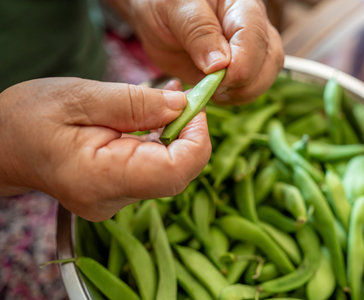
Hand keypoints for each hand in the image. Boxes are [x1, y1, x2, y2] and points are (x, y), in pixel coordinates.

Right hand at [0, 78, 210, 220]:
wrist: (4, 144)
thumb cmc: (30, 117)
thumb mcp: (81, 97)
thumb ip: (135, 103)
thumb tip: (182, 107)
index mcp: (100, 178)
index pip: (174, 172)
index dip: (197, 140)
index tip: (195, 107)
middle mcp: (112, 200)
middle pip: (177, 174)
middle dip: (190, 134)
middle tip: (184, 98)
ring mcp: (116, 201)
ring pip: (169, 172)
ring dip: (177, 136)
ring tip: (166, 102)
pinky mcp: (118, 194)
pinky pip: (154, 170)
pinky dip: (163, 144)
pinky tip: (155, 119)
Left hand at [107, 0, 283, 103]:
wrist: (158, 18)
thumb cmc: (165, 4)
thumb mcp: (175, 9)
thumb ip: (198, 31)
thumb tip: (220, 65)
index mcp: (241, 6)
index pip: (256, 39)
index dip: (240, 66)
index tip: (214, 78)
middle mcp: (253, 27)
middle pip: (270, 61)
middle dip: (244, 83)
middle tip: (212, 89)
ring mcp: (250, 50)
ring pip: (265, 78)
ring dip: (241, 93)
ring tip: (212, 92)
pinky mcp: (240, 70)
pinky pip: (249, 88)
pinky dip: (233, 97)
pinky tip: (213, 93)